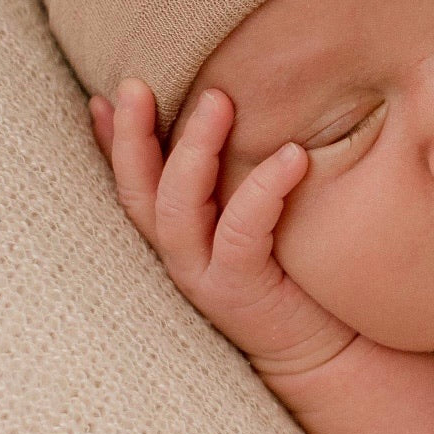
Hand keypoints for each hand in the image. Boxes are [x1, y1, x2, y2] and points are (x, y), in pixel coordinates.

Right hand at [89, 78, 356, 379]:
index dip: (112, 141)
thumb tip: (255, 112)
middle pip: (140, 190)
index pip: (134, 182)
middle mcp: (179, 253)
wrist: (327, 350)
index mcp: (179, 233)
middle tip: (139, 83)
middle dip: (132, 135)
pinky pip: (242, 230)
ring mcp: (203, 273)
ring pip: (179, 206)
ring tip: (218, 101)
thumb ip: (244, 178)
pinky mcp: (240, 288)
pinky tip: (293, 156)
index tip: (106, 95)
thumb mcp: (261, 218)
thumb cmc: (297, 273)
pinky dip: (264, 188)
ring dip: (194, 149)